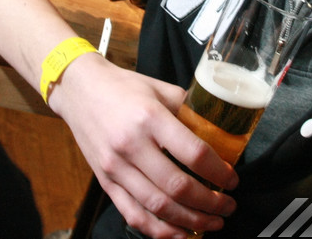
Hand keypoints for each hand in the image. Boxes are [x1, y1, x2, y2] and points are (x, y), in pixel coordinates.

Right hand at [50, 55, 237, 237]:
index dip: (219, 172)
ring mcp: (115, 167)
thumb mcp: (160, 89)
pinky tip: (180, 233)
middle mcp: (131, 145)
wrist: (79, 89)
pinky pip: (134, 214)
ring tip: (211, 223)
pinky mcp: (105, 182)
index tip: (232, 179)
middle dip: (211, 203)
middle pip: (178, 187)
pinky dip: (159, 230)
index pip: (193, 154)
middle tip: (227, 205)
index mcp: (150, 118)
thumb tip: (218, 130)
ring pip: (158, 207)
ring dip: (191, 221)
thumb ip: (188, 110)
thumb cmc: (122, 86)